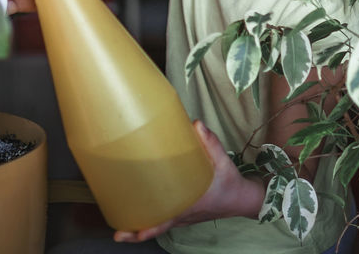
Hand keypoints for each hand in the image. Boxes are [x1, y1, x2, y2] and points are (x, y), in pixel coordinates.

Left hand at [112, 121, 264, 242]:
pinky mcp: (184, 213)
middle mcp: (183, 215)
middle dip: (134, 231)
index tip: (128, 233)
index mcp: (190, 207)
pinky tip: (140, 207)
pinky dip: (152, 217)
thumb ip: (210, 143)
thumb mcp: (223, 162)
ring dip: (140, 225)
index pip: (164, 222)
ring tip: (121, 221)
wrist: (242, 199)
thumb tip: (196, 124)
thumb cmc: (231, 184)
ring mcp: (183, 217)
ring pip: (158, 224)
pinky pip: (164, 218)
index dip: (146, 229)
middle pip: (155, 228)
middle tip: (117, 233)